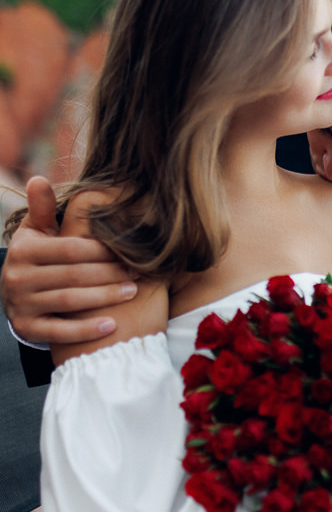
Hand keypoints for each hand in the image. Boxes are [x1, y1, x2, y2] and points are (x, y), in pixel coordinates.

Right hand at [1, 176, 136, 344]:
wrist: (13, 296)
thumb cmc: (37, 257)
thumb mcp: (35, 232)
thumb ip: (41, 209)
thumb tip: (38, 178)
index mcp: (24, 250)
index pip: (70, 249)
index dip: (101, 251)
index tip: (128, 251)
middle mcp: (17, 278)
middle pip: (73, 275)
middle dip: (109, 273)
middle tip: (138, 272)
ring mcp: (21, 306)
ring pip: (70, 302)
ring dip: (104, 298)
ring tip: (133, 292)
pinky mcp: (27, 329)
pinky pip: (59, 333)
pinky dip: (85, 330)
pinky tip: (111, 326)